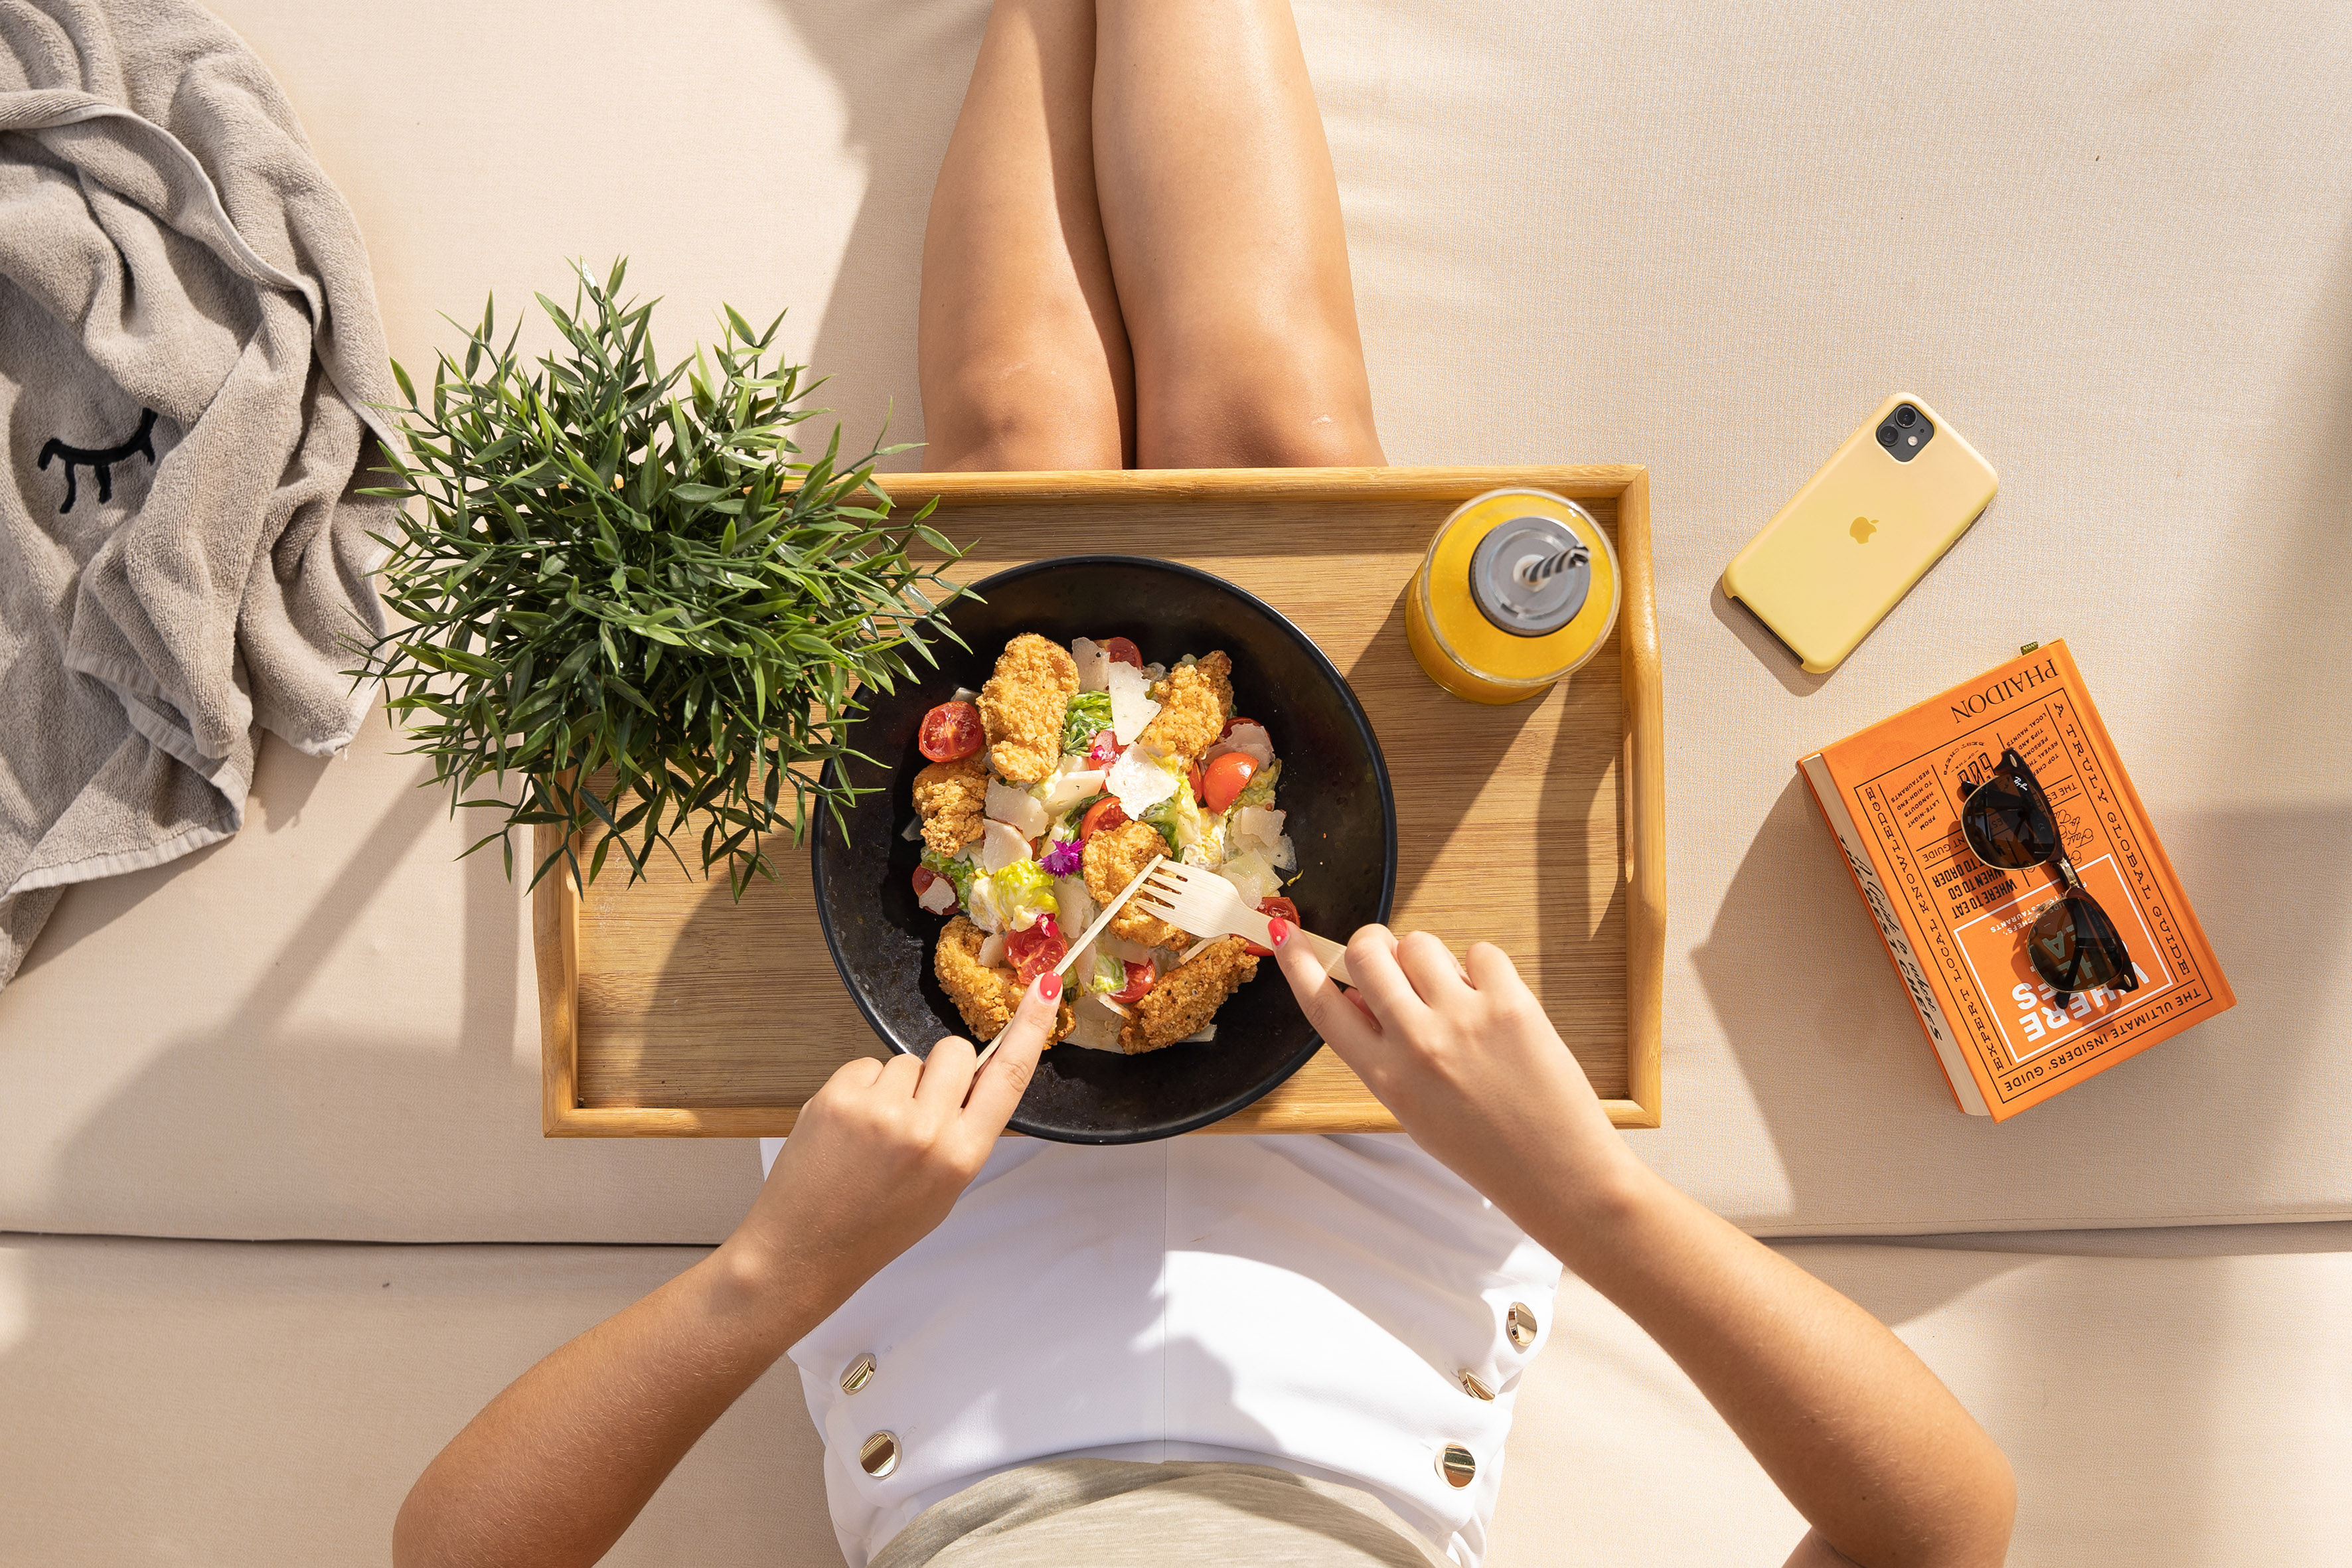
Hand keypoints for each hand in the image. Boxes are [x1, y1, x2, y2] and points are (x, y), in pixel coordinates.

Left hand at [723, 973, 1060, 1320]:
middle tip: (918, 1109)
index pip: (1009, 1077)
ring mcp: (880, 1111)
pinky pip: (866, 1065)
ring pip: (907, 1060)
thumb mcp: (943, 1189)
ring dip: (895, 1086)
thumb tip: (976, 1079)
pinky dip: (860, 1089)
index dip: (1031, 1028)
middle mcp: (926, 1130)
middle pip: (956, 1052)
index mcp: (961, 1156)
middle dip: (943, 1070)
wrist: (804, 1250)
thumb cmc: (875, 1226)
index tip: (1045, 986)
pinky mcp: (839, 1097)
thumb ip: (965, 1133)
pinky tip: (848, 1128)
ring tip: (873, 1133)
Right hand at [1271, 922, 1637, 1227]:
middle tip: (1395, 963)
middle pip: (1366, 953)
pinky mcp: (1510, 1003)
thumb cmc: (1489, 1151)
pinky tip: (1494, 1003)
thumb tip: (1366, 996)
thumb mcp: (1414, 1111)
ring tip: (1456, 994)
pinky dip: (1484, 968)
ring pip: (1419, 942)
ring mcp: (1463, 1019)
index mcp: (1386, 1077)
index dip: (1299, 964)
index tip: (1288, 935)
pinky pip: (1479, 951)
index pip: (1323, 1005)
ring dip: (1430, 958)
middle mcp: (1417, 1044)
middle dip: (1375, 947)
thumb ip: (1384, 1055)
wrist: (1559, 1174)